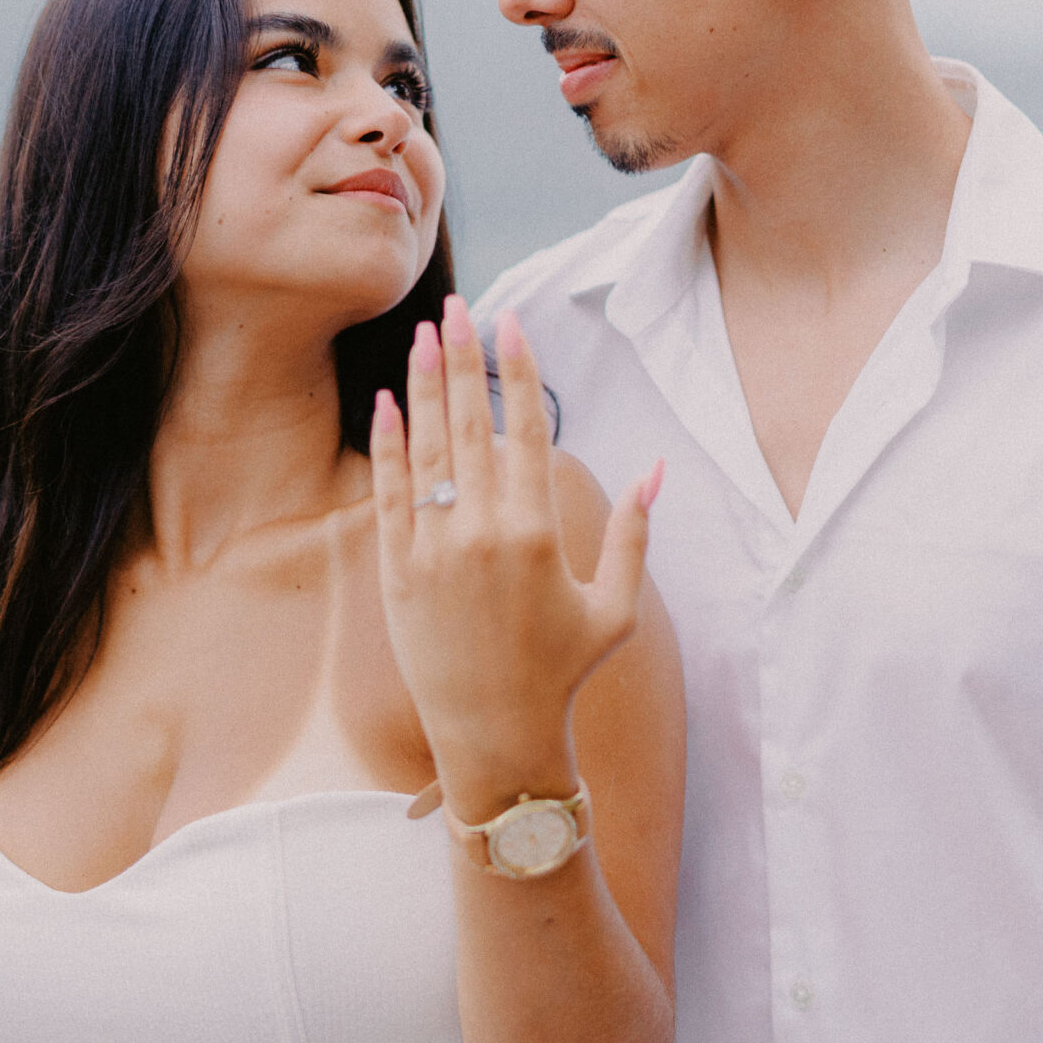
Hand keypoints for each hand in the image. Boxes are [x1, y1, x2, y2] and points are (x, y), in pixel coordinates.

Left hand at [368, 295, 661, 816]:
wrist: (494, 737)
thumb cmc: (562, 674)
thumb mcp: (614, 608)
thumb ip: (635, 534)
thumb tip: (657, 469)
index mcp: (540, 533)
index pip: (528, 429)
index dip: (520, 370)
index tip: (511, 323)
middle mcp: (484, 533)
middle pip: (471, 423)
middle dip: (462, 357)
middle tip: (457, 305)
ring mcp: (435, 550)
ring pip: (427, 448)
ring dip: (423, 386)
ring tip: (422, 336)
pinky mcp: (397, 572)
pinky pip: (388, 494)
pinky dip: (387, 444)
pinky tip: (386, 401)